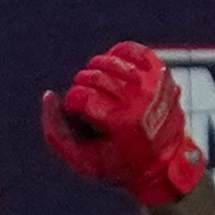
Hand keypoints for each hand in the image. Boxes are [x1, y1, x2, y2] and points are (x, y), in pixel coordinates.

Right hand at [42, 42, 204, 206]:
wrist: (164, 163)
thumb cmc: (120, 164)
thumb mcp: (83, 162)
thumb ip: (56, 133)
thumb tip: (49, 96)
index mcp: (122, 122)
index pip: (81, 97)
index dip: (72, 104)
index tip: (78, 114)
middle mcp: (139, 98)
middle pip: (93, 77)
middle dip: (81, 88)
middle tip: (87, 101)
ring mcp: (151, 82)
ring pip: (108, 61)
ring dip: (94, 72)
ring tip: (98, 88)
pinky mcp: (158, 71)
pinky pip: (128, 50)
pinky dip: (114, 56)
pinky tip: (111, 71)